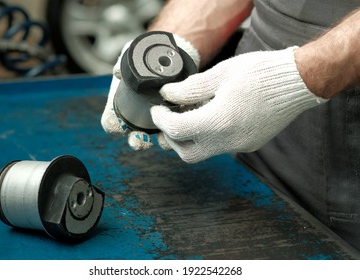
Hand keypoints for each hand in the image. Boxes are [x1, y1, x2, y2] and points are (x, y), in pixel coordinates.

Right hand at [100, 34, 199, 149]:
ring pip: (157, 139)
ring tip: (163, 139)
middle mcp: (139, 120)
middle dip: (137, 141)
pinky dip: (181, 133)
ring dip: (159, 142)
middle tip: (141, 139)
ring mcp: (160, 122)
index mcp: (122, 107)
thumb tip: (118, 72)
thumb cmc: (147, 58)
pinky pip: (180, 133)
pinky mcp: (179, 120)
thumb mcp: (134, 55)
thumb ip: (124, 62)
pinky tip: (183, 129)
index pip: (112, 123)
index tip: (118, 125)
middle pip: (134, 138)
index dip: (113, 126)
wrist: (173, 55)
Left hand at [151, 47, 326, 162]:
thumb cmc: (260, 73)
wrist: (298, 82)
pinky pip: (220, 147)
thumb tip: (167, 95)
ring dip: (190, 139)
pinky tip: (211, 118)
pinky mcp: (249, 144)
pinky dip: (208, 136)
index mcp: (219, 121)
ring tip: (188, 116)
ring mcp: (240, 145)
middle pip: (187, 153)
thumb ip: (190, 88)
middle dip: (172, 139)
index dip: (161, 119)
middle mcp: (229, 141)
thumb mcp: (220, 74)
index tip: (157, 109)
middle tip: (168, 118)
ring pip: (204, 153)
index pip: (176, 130)